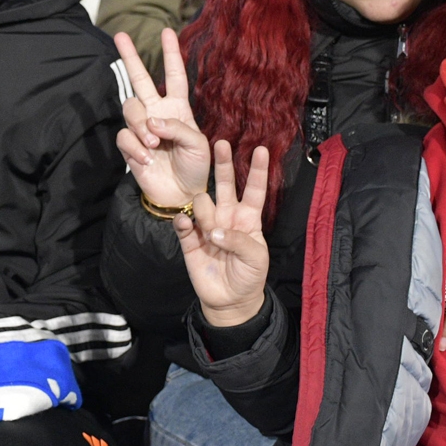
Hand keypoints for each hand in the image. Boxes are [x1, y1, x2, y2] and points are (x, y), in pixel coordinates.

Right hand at [114, 28, 211, 208]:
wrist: (181, 194)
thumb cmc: (195, 168)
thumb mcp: (198, 145)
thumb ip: (177, 127)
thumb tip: (151, 122)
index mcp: (178, 108)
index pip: (175, 75)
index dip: (170, 54)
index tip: (166, 32)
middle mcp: (157, 113)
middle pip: (139, 79)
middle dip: (130, 56)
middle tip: (120, 35)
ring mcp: (141, 128)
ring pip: (130, 108)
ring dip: (141, 125)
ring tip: (154, 146)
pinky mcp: (130, 145)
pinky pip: (125, 136)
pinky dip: (136, 148)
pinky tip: (147, 159)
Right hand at [176, 141, 269, 326]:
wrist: (230, 300)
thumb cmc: (250, 276)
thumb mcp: (255, 257)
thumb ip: (238, 240)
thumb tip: (214, 231)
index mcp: (248, 219)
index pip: (254, 189)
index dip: (257, 170)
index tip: (261, 149)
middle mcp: (227, 217)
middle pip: (225, 184)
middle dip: (223, 164)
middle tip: (220, 145)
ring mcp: (208, 226)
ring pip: (202, 202)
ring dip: (205, 212)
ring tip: (210, 232)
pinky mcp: (190, 240)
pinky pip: (184, 224)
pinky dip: (184, 222)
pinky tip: (187, 224)